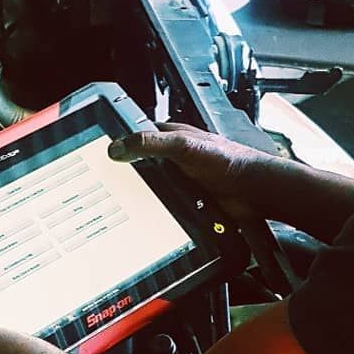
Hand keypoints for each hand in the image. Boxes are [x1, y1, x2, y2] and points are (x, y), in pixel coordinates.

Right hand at [108, 123, 286, 220]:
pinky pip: (162, 207)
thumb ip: (152, 143)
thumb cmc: (228, 160)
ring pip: (149, 188)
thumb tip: (118, 146)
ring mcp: (178, 181)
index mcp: (171, 137)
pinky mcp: (184, 201)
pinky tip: (146, 216)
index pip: (137, 137)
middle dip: (126, 175)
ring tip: (120, 203)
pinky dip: (154, 211)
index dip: (119, 144)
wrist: (253, 190)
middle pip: (139, 166)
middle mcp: (173, 159)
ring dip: (140, 196)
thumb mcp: (184, 146)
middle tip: (105, 184)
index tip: (100, 155)